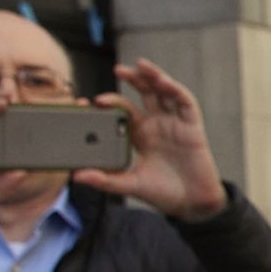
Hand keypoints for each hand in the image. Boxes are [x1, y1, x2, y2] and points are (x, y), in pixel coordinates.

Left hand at [70, 58, 227, 220]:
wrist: (193, 205)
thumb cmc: (164, 194)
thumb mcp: (131, 185)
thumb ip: (106, 180)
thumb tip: (77, 176)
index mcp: (141, 135)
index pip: (125, 110)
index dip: (112, 102)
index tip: (95, 101)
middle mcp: (158, 125)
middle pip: (145, 93)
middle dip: (134, 79)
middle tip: (118, 70)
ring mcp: (176, 124)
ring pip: (165, 92)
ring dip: (155, 77)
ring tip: (143, 66)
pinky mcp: (192, 127)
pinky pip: (185, 103)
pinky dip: (176, 90)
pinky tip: (165, 83)